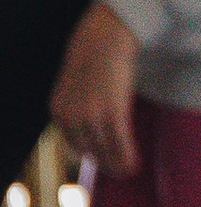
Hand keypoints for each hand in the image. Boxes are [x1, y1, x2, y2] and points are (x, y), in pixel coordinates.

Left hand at [50, 4, 139, 176]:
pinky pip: (120, 143)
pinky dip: (127, 157)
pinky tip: (135, 165)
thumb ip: (77, 99)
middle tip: (118, 171)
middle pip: (89, 151)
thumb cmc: (93, 51)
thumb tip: (88, 116)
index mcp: (58, 110)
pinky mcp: (112, 112)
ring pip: (105, 151)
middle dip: (104, 164)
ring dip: (117, 165)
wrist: (106, 35)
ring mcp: (91, 116)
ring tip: (128, 171)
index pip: (72, 144)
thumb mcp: (74, 78)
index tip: (102, 160)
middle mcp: (71, 117)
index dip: (90, 155)